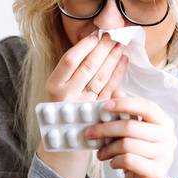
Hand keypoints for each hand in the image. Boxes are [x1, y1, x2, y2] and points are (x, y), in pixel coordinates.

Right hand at [36, 32, 128, 177]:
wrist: (64, 142)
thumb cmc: (63, 108)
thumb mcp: (60, 89)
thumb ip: (72, 71)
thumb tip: (92, 42)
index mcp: (53, 85)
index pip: (69, 61)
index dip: (84, 47)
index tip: (96, 35)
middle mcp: (66, 95)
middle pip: (87, 67)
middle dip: (102, 49)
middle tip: (113, 35)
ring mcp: (82, 105)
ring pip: (100, 77)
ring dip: (112, 59)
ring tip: (121, 44)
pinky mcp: (97, 113)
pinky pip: (110, 89)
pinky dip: (118, 73)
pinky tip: (124, 61)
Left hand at [86, 92, 177, 177]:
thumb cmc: (140, 155)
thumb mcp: (134, 133)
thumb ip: (127, 113)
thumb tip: (115, 91)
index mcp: (164, 122)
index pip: (146, 107)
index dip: (124, 104)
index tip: (103, 106)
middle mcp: (168, 137)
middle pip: (131, 127)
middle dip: (105, 129)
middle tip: (89, 133)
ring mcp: (164, 156)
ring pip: (127, 145)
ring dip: (108, 149)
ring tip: (100, 153)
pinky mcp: (156, 172)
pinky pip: (128, 161)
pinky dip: (115, 161)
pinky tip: (113, 163)